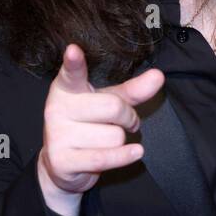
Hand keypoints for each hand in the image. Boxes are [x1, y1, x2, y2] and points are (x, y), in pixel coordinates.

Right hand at [38, 44, 163, 211]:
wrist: (63, 164)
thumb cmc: (87, 126)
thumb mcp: (107, 103)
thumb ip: (131, 90)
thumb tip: (158, 76)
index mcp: (67, 89)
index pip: (72, 73)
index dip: (74, 63)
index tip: (74, 50)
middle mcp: (57, 108)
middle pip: (113, 107)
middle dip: (128, 118)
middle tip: (124, 122)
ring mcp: (57, 135)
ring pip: (114, 136)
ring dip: (119, 142)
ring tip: (105, 142)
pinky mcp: (63, 161)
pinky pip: (105, 157)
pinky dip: (124, 156)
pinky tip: (135, 152)